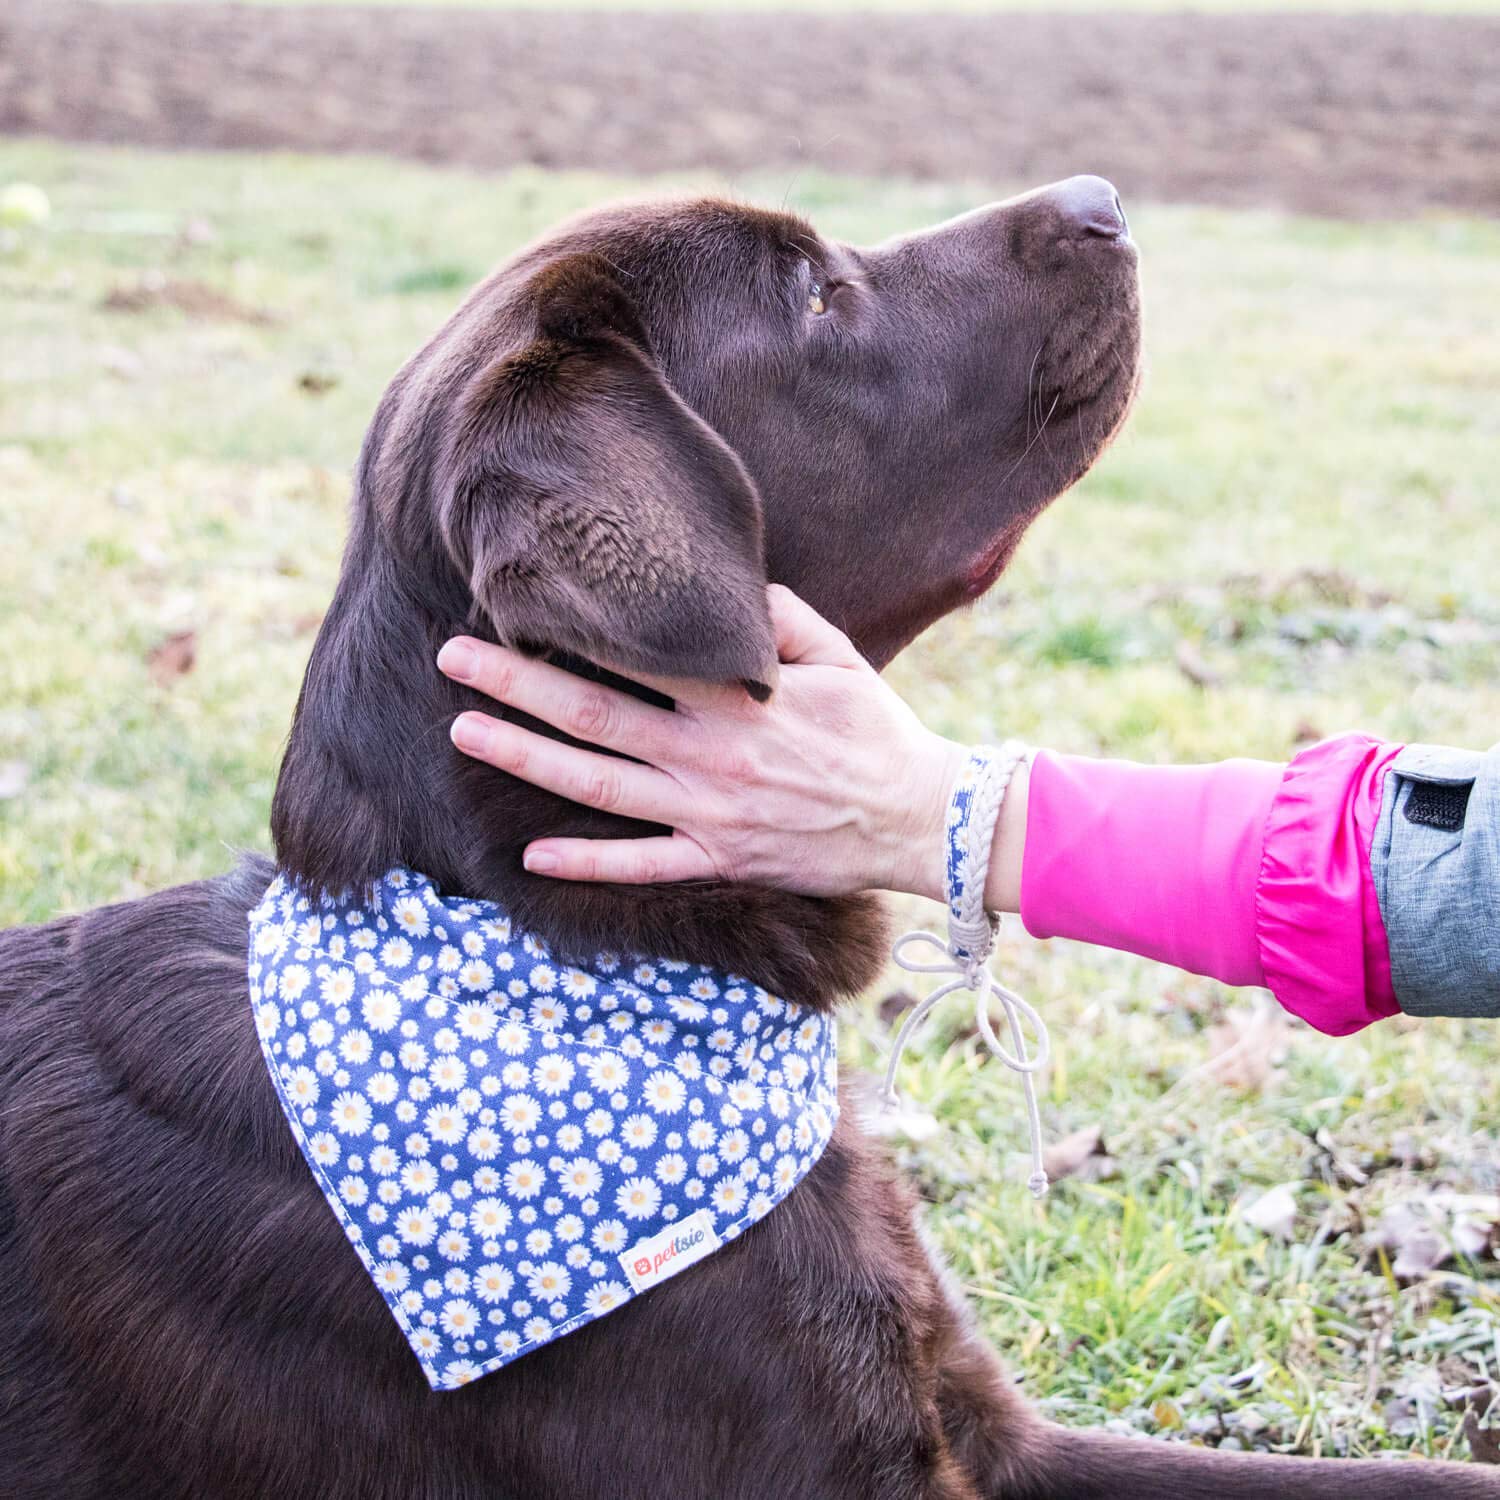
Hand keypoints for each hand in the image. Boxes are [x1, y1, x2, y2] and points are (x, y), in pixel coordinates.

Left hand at [435, 585, 973, 901]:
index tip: (516, 604)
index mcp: (735, 697)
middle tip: (451, 657)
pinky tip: (533, 852)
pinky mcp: (719, 858)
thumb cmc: (875, 729)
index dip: (572, 630)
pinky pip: (644, 866)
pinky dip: (589, 862)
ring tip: (464, 733)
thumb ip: (776, 616)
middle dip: (516, 683)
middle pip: (595, 712)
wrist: (918, 817)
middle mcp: (709, 753)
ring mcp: (708, 811)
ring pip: (601, 783)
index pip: (637, 655)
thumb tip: (723, 587)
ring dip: (527, 757)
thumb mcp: (836, 654)